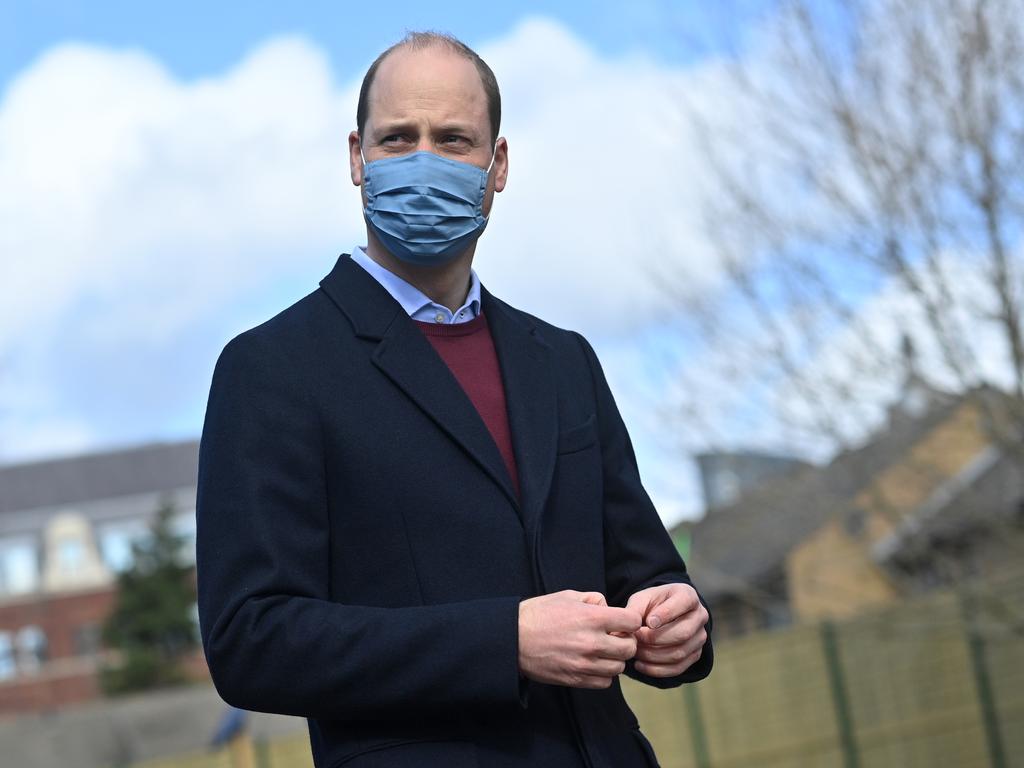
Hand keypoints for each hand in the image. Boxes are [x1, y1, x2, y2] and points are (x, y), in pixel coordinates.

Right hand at [518, 590, 641, 688]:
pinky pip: (604, 682)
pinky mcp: (576, 680)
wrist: (514, 638)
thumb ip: (594, 599)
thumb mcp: (568, 596)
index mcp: (592, 618)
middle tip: (614, 637)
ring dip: (615, 659)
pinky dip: (603, 674)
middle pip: (630, 648)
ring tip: (602, 651)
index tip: (622, 621)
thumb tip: (609, 609)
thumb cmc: (539, 614)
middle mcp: (592, 642)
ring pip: (619, 668)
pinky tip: (593, 663)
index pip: (633, 622)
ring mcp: (584, 664)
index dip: (630, 620)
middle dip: (626, 641)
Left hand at [625, 583, 707, 677]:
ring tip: (635, 652)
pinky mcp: (695, 654)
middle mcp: (699, 616)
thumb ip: (634, 611)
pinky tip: (640, 665)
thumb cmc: (651, 604)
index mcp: (688, 595)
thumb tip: (625, 630)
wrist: (661, 616)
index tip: (648, 623)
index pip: (683, 602)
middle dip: (655, 639)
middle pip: (683, 633)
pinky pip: (678, 668)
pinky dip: (657, 669)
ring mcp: (699, 637)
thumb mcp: (641, 600)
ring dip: (653, 656)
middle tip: (636, 639)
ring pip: (680, 653)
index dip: (666, 614)